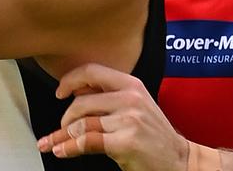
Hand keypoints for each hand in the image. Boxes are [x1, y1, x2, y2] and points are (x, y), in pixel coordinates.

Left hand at [37, 63, 188, 170]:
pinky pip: (87, 142)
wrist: (179, 160)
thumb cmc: (154, 135)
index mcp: (131, 84)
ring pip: (82, 124)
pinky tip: (62, 150)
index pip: (92, 71)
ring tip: (54, 144)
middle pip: (81, 103)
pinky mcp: (126, 142)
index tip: (59, 92)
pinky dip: (70, 148)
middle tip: (61, 129)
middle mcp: (130, 98)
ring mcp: (129, 120)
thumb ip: (108, 96)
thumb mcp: (136, 105)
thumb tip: (75, 91)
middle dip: (65, 120)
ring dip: (62, 136)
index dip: (70, 80)